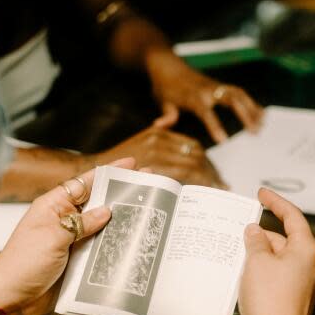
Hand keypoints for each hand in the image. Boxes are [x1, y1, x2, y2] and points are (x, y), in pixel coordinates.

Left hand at [0, 158, 135, 314]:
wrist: (11, 300)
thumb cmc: (23, 264)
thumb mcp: (53, 238)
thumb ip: (81, 223)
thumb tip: (107, 211)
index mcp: (54, 206)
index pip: (85, 183)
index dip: (109, 172)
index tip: (132, 164)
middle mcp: (66, 220)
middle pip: (99, 202)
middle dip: (122, 194)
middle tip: (150, 185)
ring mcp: (73, 241)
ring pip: (104, 225)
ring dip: (123, 220)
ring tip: (150, 211)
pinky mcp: (79, 261)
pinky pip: (102, 248)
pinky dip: (117, 244)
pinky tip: (135, 240)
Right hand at [97, 123, 225, 187]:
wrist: (92, 171)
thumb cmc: (116, 162)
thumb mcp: (138, 140)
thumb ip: (157, 132)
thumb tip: (170, 121)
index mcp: (158, 132)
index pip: (192, 146)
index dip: (207, 161)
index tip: (215, 173)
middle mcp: (159, 140)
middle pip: (196, 155)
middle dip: (211, 171)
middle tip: (222, 185)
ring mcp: (156, 154)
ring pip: (192, 165)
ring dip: (208, 179)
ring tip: (217, 191)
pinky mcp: (152, 168)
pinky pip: (181, 176)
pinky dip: (195, 184)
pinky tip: (201, 194)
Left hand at [146, 53, 262, 142]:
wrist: (167, 64)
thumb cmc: (165, 86)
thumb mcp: (162, 101)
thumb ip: (167, 115)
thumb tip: (160, 126)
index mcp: (193, 97)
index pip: (206, 112)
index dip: (215, 126)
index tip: (224, 141)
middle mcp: (208, 90)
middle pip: (231, 99)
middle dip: (245, 114)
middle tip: (256, 131)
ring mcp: (216, 85)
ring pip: (239, 94)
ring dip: (252, 108)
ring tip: (263, 123)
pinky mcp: (220, 85)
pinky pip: (239, 92)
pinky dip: (251, 102)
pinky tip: (260, 113)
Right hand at [239, 188, 314, 314]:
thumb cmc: (271, 301)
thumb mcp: (256, 261)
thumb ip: (255, 241)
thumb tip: (255, 232)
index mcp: (306, 249)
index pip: (292, 216)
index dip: (276, 202)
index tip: (262, 194)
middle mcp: (309, 264)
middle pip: (285, 239)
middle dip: (262, 235)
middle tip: (240, 232)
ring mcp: (303, 283)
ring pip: (279, 259)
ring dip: (260, 254)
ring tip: (238, 254)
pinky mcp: (294, 298)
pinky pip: (277, 276)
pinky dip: (263, 271)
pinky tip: (245, 275)